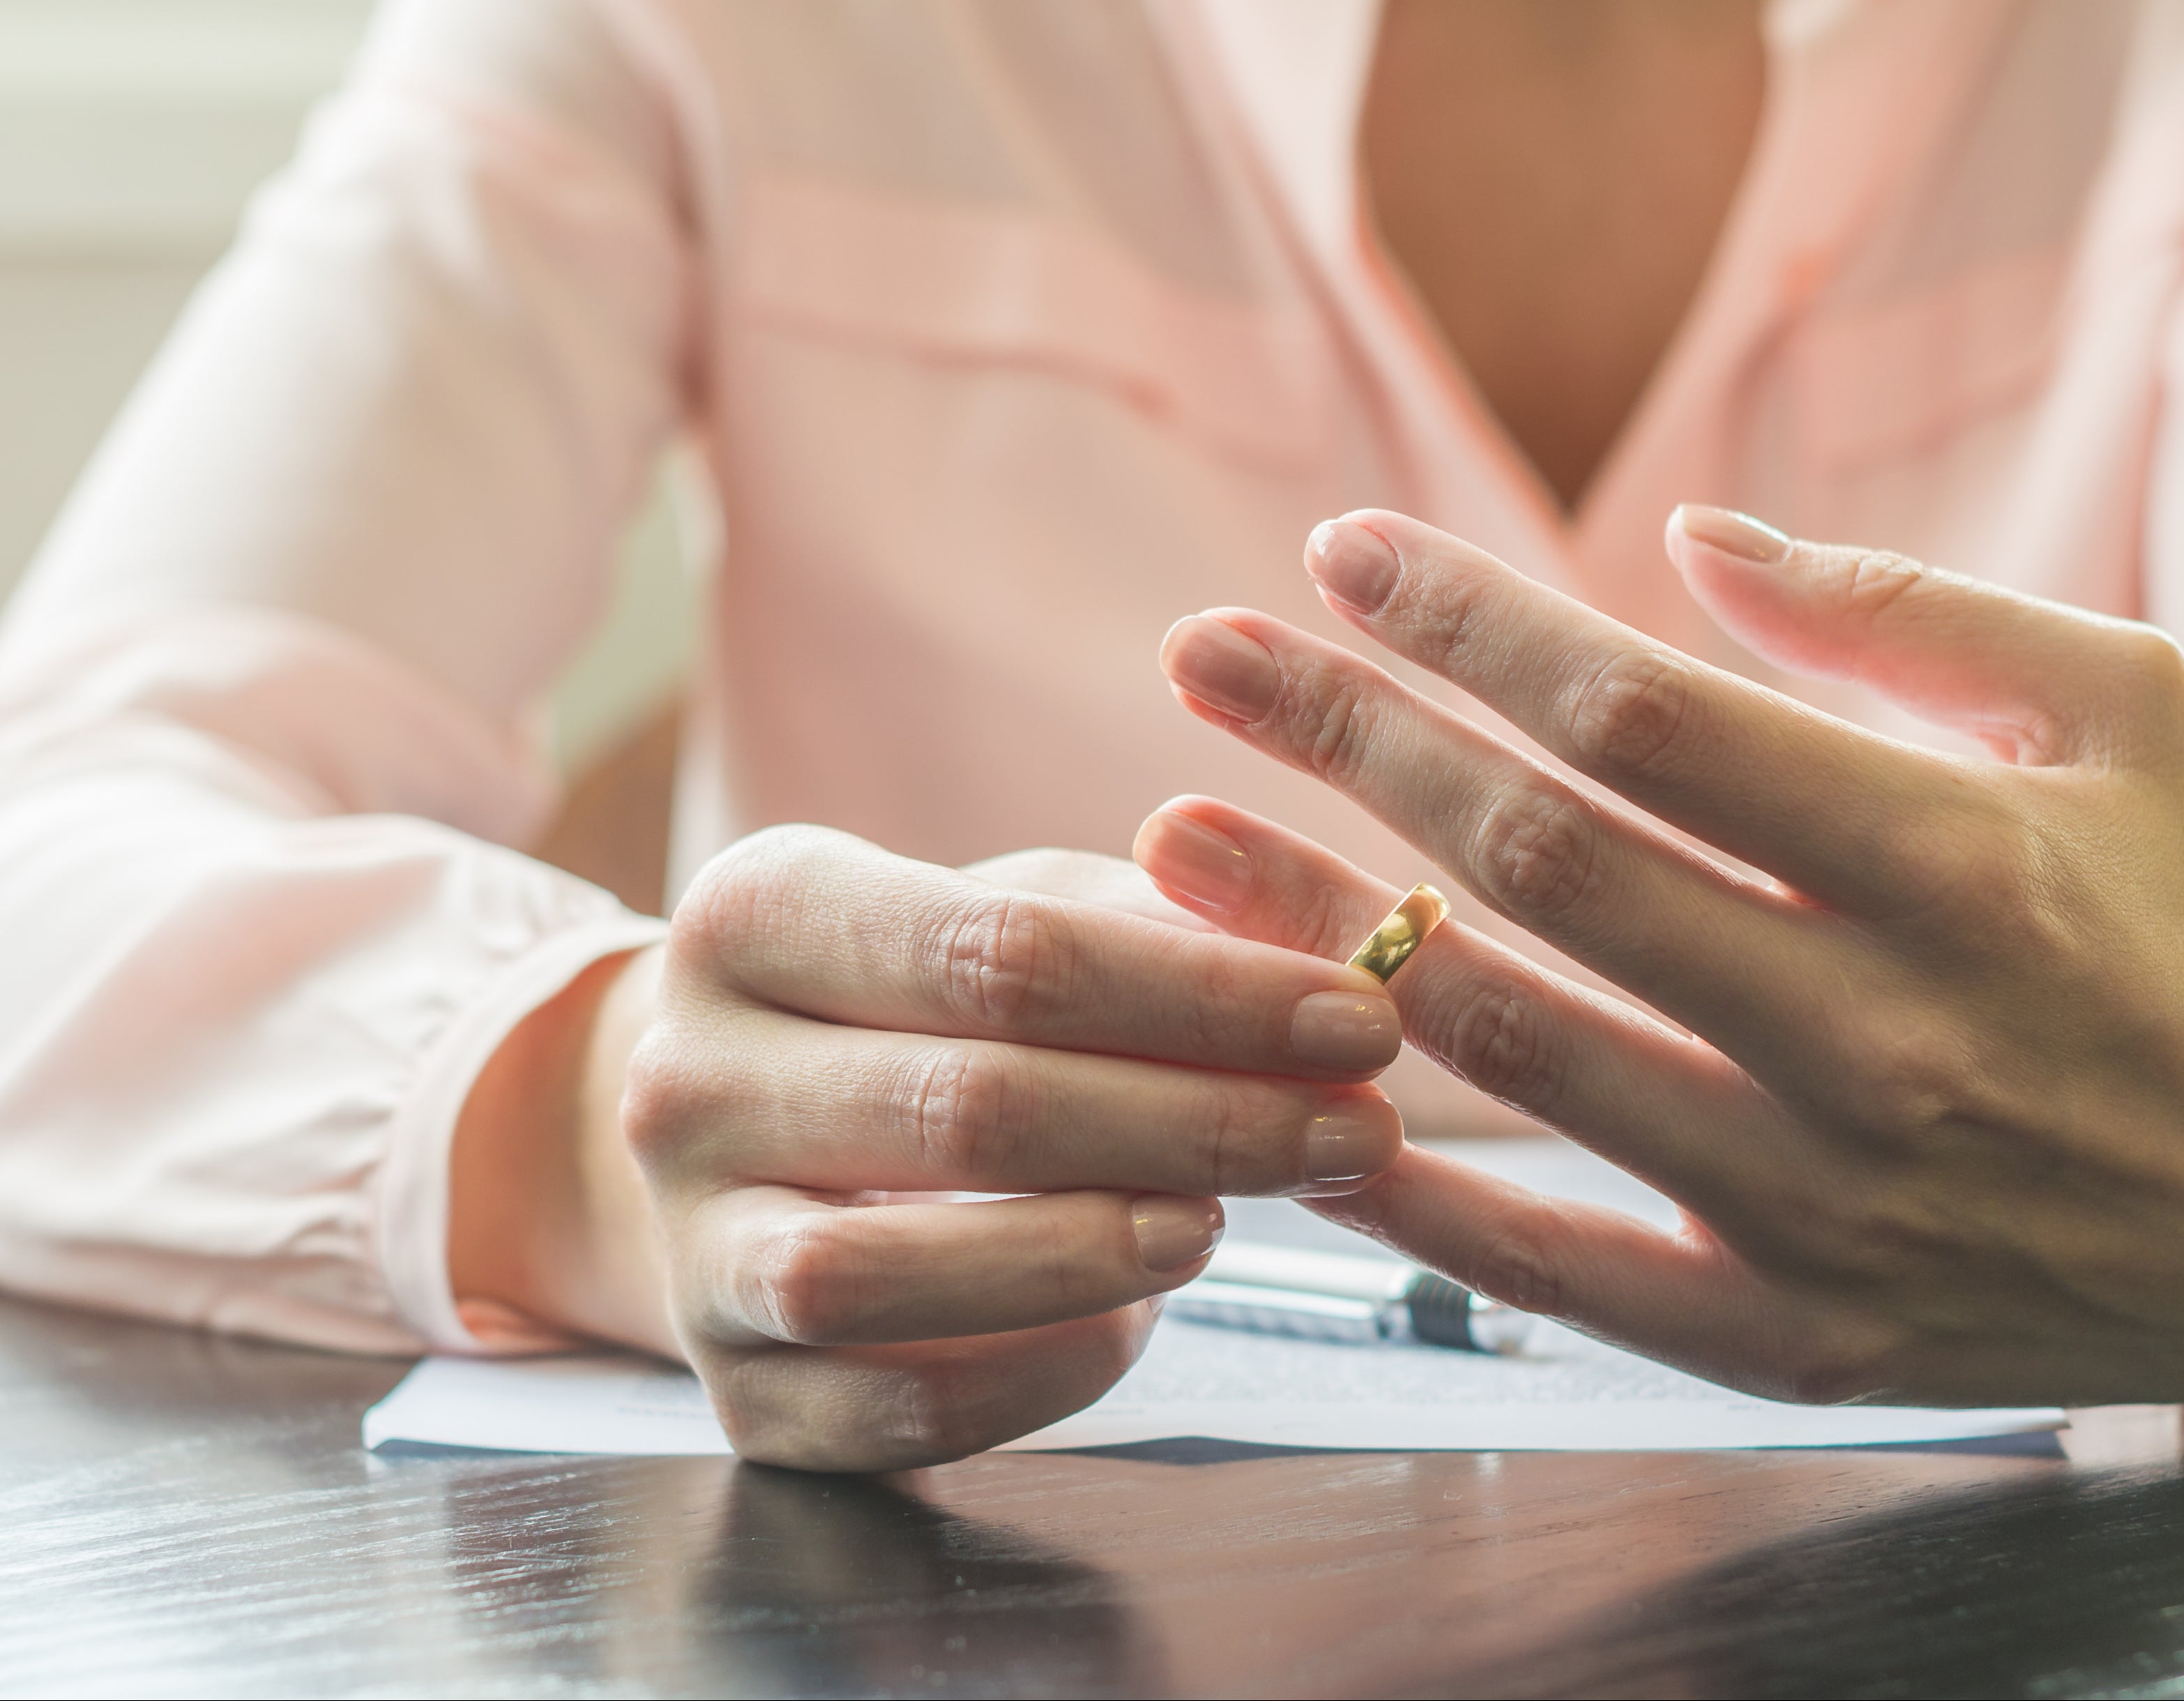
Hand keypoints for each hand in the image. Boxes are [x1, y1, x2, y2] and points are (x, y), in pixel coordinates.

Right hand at [457, 828, 1404, 1468]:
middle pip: (966, 1108)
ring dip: (1087, 1252)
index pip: (1002, 952)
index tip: (1358, 1018)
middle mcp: (684, 1078)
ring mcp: (692, 1245)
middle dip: (1196, 1122)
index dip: (1202, 994)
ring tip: (1225, 1222)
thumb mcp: (1005, 911)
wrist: (723, 1129)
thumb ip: (1153, 926)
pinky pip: (890, 1413)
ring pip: (882, 1276)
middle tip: (1356, 1128)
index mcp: (753, 912)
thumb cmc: (910, 1000)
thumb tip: (1328, 965)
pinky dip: (1033, 1372)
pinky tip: (1134, 1320)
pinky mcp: (733, 1392)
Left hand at [1134, 507, 2183, 1404]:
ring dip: (1317, 936)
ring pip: (1514, 1054)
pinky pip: (1561, 1271)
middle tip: (1198, 655)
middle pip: (1543, 865)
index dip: (1471, 622)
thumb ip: (1901, 614)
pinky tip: (1288, 1099)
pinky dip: (1412, 1193)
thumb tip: (1681, 543)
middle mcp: (1886, 1038)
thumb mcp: (2126, 707)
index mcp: (1962, 858)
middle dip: (1346, 740)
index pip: (1646, 717)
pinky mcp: (1806, 1338)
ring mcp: (1834, 1207)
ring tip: (1170, 839)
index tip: (1340, 552)